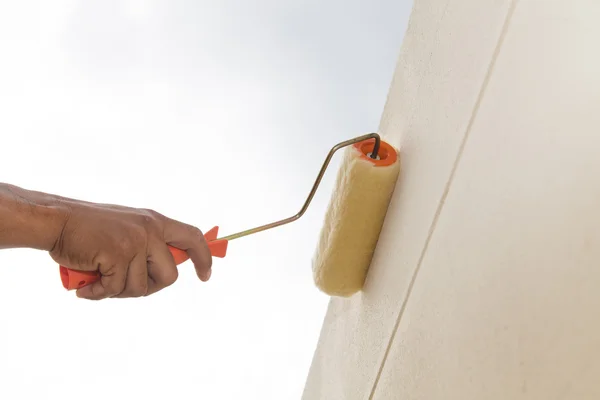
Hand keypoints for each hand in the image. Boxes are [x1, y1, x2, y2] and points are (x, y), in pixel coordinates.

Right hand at [49, 201, 211, 299]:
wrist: (56, 220)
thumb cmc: (88, 229)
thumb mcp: (128, 229)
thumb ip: (148, 245)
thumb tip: (167, 270)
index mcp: (155, 222)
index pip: (192, 237)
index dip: (203, 258)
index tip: (205, 275)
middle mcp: (150, 230)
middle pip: (170, 276)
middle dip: (148, 287)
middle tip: (123, 284)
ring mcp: (136, 242)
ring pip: (140, 288)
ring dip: (117, 291)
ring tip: (99, 279)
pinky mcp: (118, 255)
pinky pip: (115, 289)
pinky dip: (98, 293)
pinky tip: (86, 287)